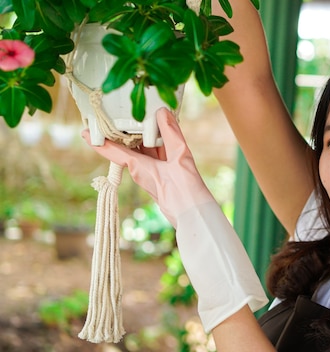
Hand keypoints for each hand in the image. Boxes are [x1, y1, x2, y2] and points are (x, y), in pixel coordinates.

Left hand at [82, 108, 212, 226]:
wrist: (194, 214)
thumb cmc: (185, 191)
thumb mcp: (180, 157)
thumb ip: (171, 133)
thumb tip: (162, 112)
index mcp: (138, 167)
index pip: (114, 151)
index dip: (99, 141)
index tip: (86, 133)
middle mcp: (141, 171)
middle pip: (130, 146)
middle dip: (127, 130)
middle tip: (123, 112)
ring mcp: (152, 173)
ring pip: (144, 150)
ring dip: (145, 135)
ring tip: (148, 117)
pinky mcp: (162, 176)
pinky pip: (155, 155)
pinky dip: (158, 142)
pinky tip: (165, 133)